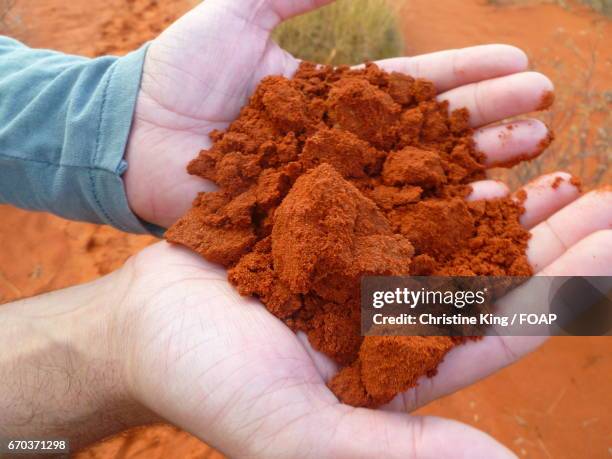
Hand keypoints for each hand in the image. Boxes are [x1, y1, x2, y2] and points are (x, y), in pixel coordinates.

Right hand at [111, 180, 609, 457]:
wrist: (145, 327)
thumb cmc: (211, 387)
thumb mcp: (296, 433)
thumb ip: (392, 451)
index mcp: (397, 371)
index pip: (497, 330)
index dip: (559, 290)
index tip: (609, 244)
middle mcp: (389, 315)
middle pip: (486, 272)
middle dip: (549, 236)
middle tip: (603, 194)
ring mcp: (359, 264)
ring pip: (443, 222)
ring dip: (495, 187)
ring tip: (544, 145)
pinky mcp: (326, 225)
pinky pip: (387, 189)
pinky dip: (425, 163)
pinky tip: (459, 133)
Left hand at [124, 0, 555, 227]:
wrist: (132, 134)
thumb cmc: (180, 72)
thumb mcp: (242, 10)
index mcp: (338, 99)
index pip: (416, 86)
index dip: (469, 77)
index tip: (523, 68)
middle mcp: (344, 148)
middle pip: (427, 137)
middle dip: (486, 127)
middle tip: (544, 121)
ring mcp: (330, 190)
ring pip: (411, 184)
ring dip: (470, 175)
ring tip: (527, 168)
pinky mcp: (309, 228)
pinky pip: (372, 224)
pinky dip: (419, 223)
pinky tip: (465, 222)